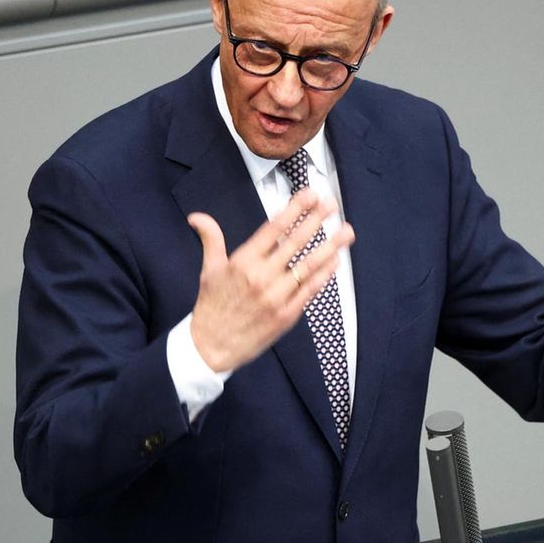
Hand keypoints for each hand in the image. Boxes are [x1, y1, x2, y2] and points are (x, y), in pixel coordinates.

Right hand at [187, 190, 354, 372]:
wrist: (211, 347)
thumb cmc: (212, 306)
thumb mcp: (209, 270)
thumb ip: (211, 239)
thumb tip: (197, 217)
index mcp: (243, 262)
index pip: (274, 229)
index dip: (294, 210)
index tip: (310, 195)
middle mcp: (261, 277)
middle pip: (295, 243)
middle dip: (316, 221)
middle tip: (332, 204)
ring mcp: (276, 297)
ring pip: (309, 267)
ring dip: (330, 247)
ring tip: (346, 231)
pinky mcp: (287, 315)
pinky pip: (310, 291)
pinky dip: (324, 275)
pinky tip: (335, 261)